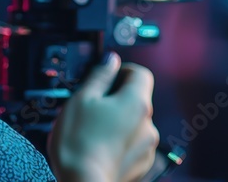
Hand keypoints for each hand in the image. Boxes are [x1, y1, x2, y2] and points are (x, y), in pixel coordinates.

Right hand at [48, 53, 158, 181]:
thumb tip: (110, 61)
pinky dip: (118, 142)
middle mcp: (148, 124)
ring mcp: (147, 146)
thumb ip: (99, 75)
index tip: (104, 78)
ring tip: (91, 131)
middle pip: (135, 99)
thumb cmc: (79, 143)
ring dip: (116, 121)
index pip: (140, 73)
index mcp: (136, 102)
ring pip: (132, 122)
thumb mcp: (81, 98)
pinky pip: (132, 144)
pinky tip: (98, 147)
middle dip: (114, 99)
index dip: (121, 71)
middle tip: (89, 106)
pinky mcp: (142, 165)